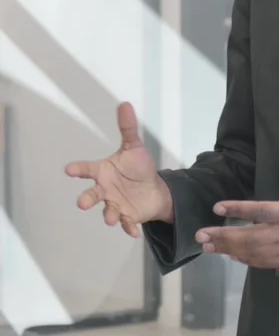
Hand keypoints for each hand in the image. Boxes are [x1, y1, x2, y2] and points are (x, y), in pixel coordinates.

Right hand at [65, 102, 172, 236]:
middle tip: (82, 203)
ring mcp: (115, 204)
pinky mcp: (127, 216)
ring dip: (108, 215)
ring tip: (110, 219)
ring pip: (108, 211)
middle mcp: (105, 189)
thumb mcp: (134, 146)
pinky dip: (128, 227)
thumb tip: (125, 104)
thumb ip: (127, 128)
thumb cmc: (138, 168)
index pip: (88, 169)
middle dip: (86, 199)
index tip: (69, 169)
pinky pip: (126, 222)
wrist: (153, 189)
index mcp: (104, 171)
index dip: (78, 169)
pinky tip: (133, 231)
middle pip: (92, 194)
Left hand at [196, 131, 278, 267]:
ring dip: (231, 250)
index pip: (260, 212)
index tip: (217, 208)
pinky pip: (267, 263)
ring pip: (255, 254)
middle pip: (250, 239)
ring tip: (210, 247)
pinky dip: (248, 261)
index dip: (237, 210)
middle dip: (223, 237)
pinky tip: (236, 257)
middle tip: (200, 236)